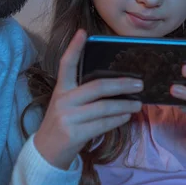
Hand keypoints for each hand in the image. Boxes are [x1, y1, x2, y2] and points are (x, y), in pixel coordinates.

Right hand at [34, 30, 142, 169]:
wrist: (46, 152)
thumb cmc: (64, 123)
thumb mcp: (67, 104)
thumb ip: (84, 93)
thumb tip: (116, 84)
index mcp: (61, 89)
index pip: (66, 65)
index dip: (74, 48)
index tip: (83, 32)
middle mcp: (63, 100)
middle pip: (96, 87)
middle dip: (121, 84)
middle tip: (139, 84)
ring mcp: (68, 117)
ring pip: (103, 107)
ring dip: (124, 105)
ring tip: (138, 104)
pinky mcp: (74, 133)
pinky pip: (102, 124)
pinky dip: (117, 120)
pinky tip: (126, 117)